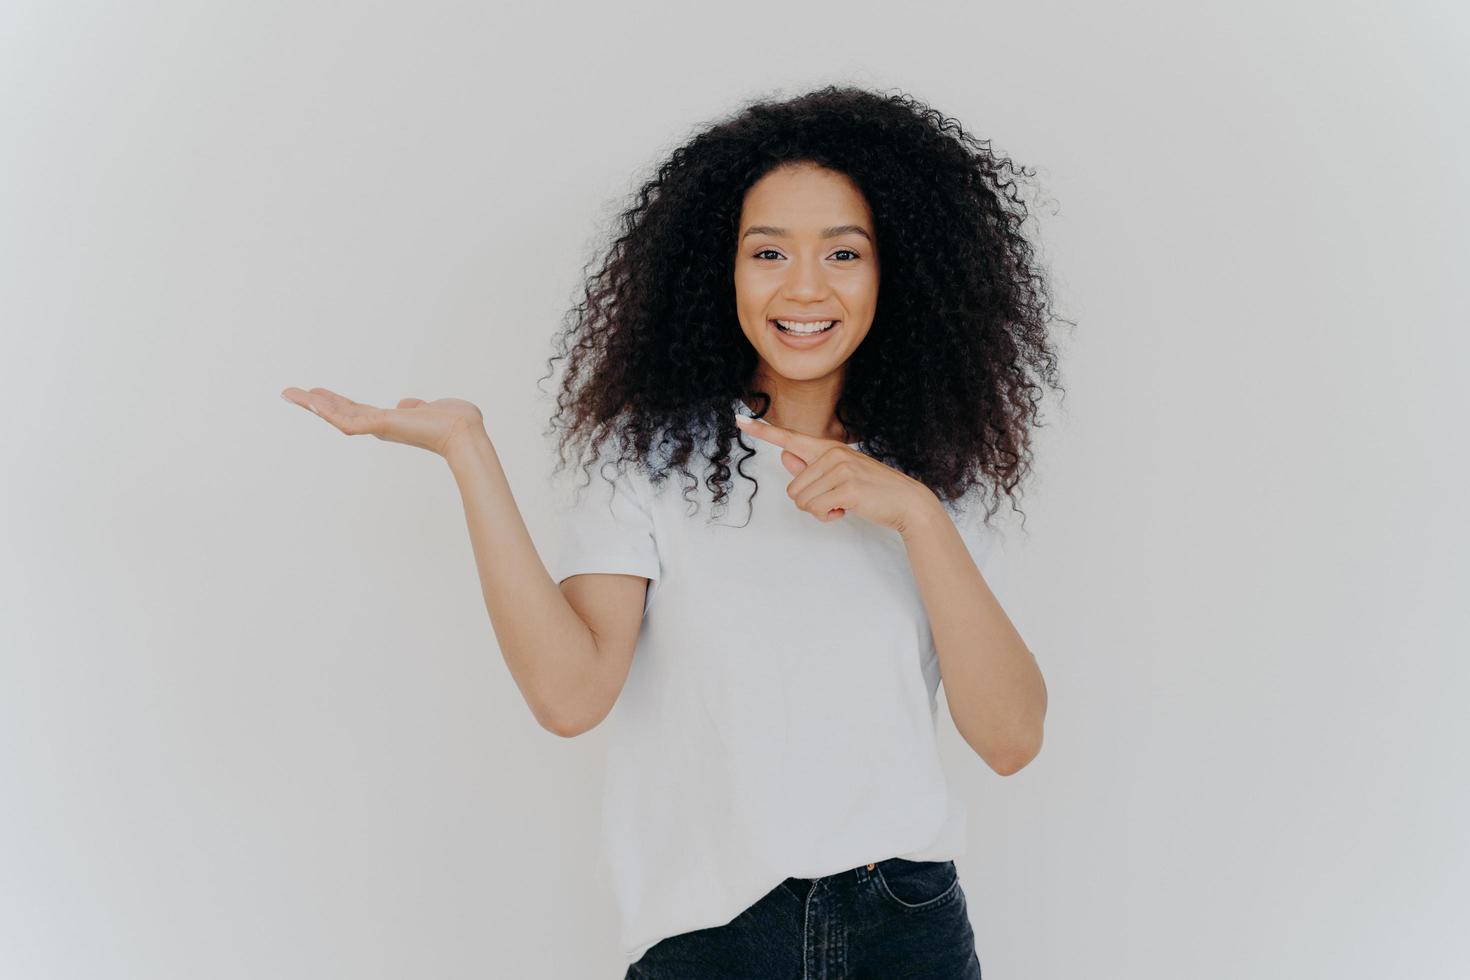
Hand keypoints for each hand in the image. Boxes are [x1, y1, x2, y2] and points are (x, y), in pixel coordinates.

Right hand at [280, 386, 484, 458]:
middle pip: (340, 413)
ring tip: (290, 394)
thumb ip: (417, 408)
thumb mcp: (430, 409)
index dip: (335, 403)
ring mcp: (378, 427)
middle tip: (289, 392)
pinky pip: (348, 420)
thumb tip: (407, 405)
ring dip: (313, 405)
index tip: (316, 394)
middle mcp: (380, 426)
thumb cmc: (455, 421)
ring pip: (338, 417)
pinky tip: (311, 400)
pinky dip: (329, 411)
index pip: (355, 411)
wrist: (464, 431)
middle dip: (315, 404)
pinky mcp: (380, 425)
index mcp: (390, 421)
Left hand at [734, 414, 937, 532]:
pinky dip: (826, 516)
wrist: (906, 502)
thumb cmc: (871, 489)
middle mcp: (831, 453)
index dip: (761, 431)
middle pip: (792, 488)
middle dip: (808, 502)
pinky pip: (816, 509)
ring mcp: (839, 468)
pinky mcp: (845, 487)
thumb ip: (810, 466)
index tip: (738, 420)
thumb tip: (785, 456)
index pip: (788, 438)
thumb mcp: (840, 474)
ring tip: (841, 504)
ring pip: (801, 500)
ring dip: (818, 510)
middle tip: (834, 500)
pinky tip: (844, 510)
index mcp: (827, 447)